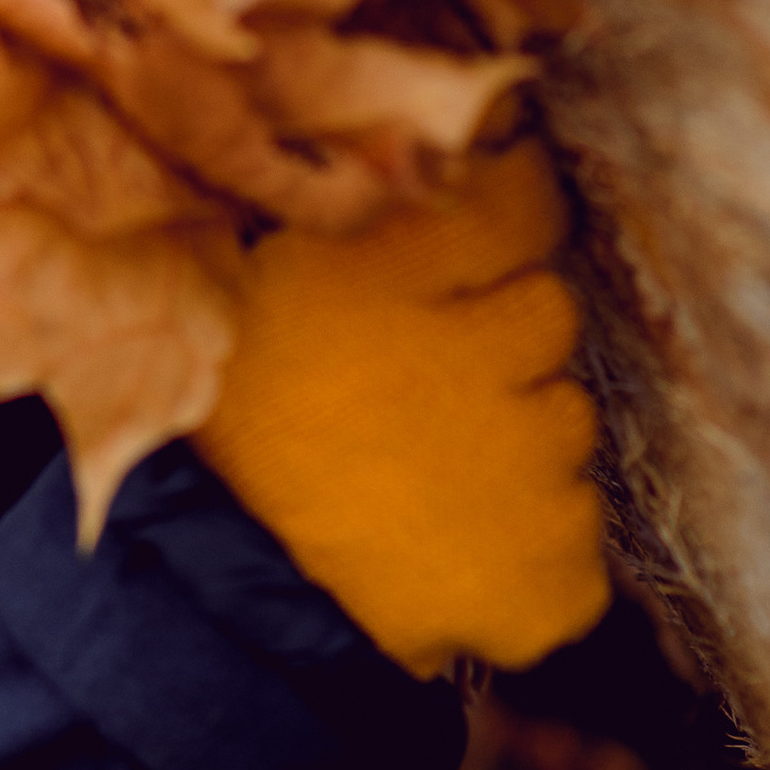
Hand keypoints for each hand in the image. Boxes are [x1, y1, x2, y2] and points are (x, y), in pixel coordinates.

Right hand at [191, 138, 610, 678]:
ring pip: (566, 427)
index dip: (513, 203)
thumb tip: (431, 154)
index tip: (505, 206)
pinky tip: (450, 557)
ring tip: (420, 485)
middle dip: (504, 345)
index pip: (509, 206)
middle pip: (549, 316)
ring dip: (515, 447)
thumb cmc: (205, 445)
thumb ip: (327, 227)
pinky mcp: (541, 573)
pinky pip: (577, 537)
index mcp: (380, 279)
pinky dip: (532, 552)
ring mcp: (516, 470)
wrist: (193, 615)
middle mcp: (466, 357)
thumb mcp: (243, 301)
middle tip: (420, 391)